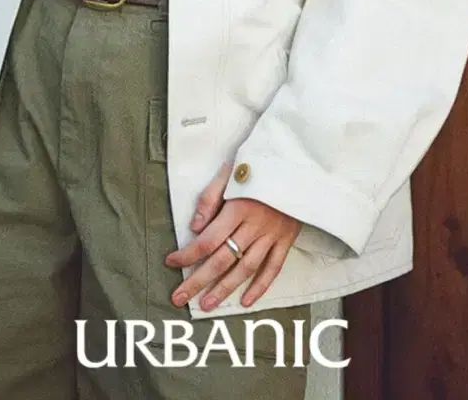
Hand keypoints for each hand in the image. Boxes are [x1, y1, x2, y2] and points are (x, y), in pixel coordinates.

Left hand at [163, 159, 301, 309]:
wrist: (296, 163)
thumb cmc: (258, 166)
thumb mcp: (230, 173)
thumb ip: (210, 198)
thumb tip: (195, 227)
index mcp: (238, 208)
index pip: (208, 240)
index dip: (187, 254)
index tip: (171, 262)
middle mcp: (254, 226)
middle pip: (222, 260)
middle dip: (198, 281)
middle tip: (179, 298)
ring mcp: (272, 235)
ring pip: (246, 269)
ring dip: (225, 290)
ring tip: (206, 305)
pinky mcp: (286, 240)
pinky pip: (273, 268)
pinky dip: (260, 287)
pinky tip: (246, 301)